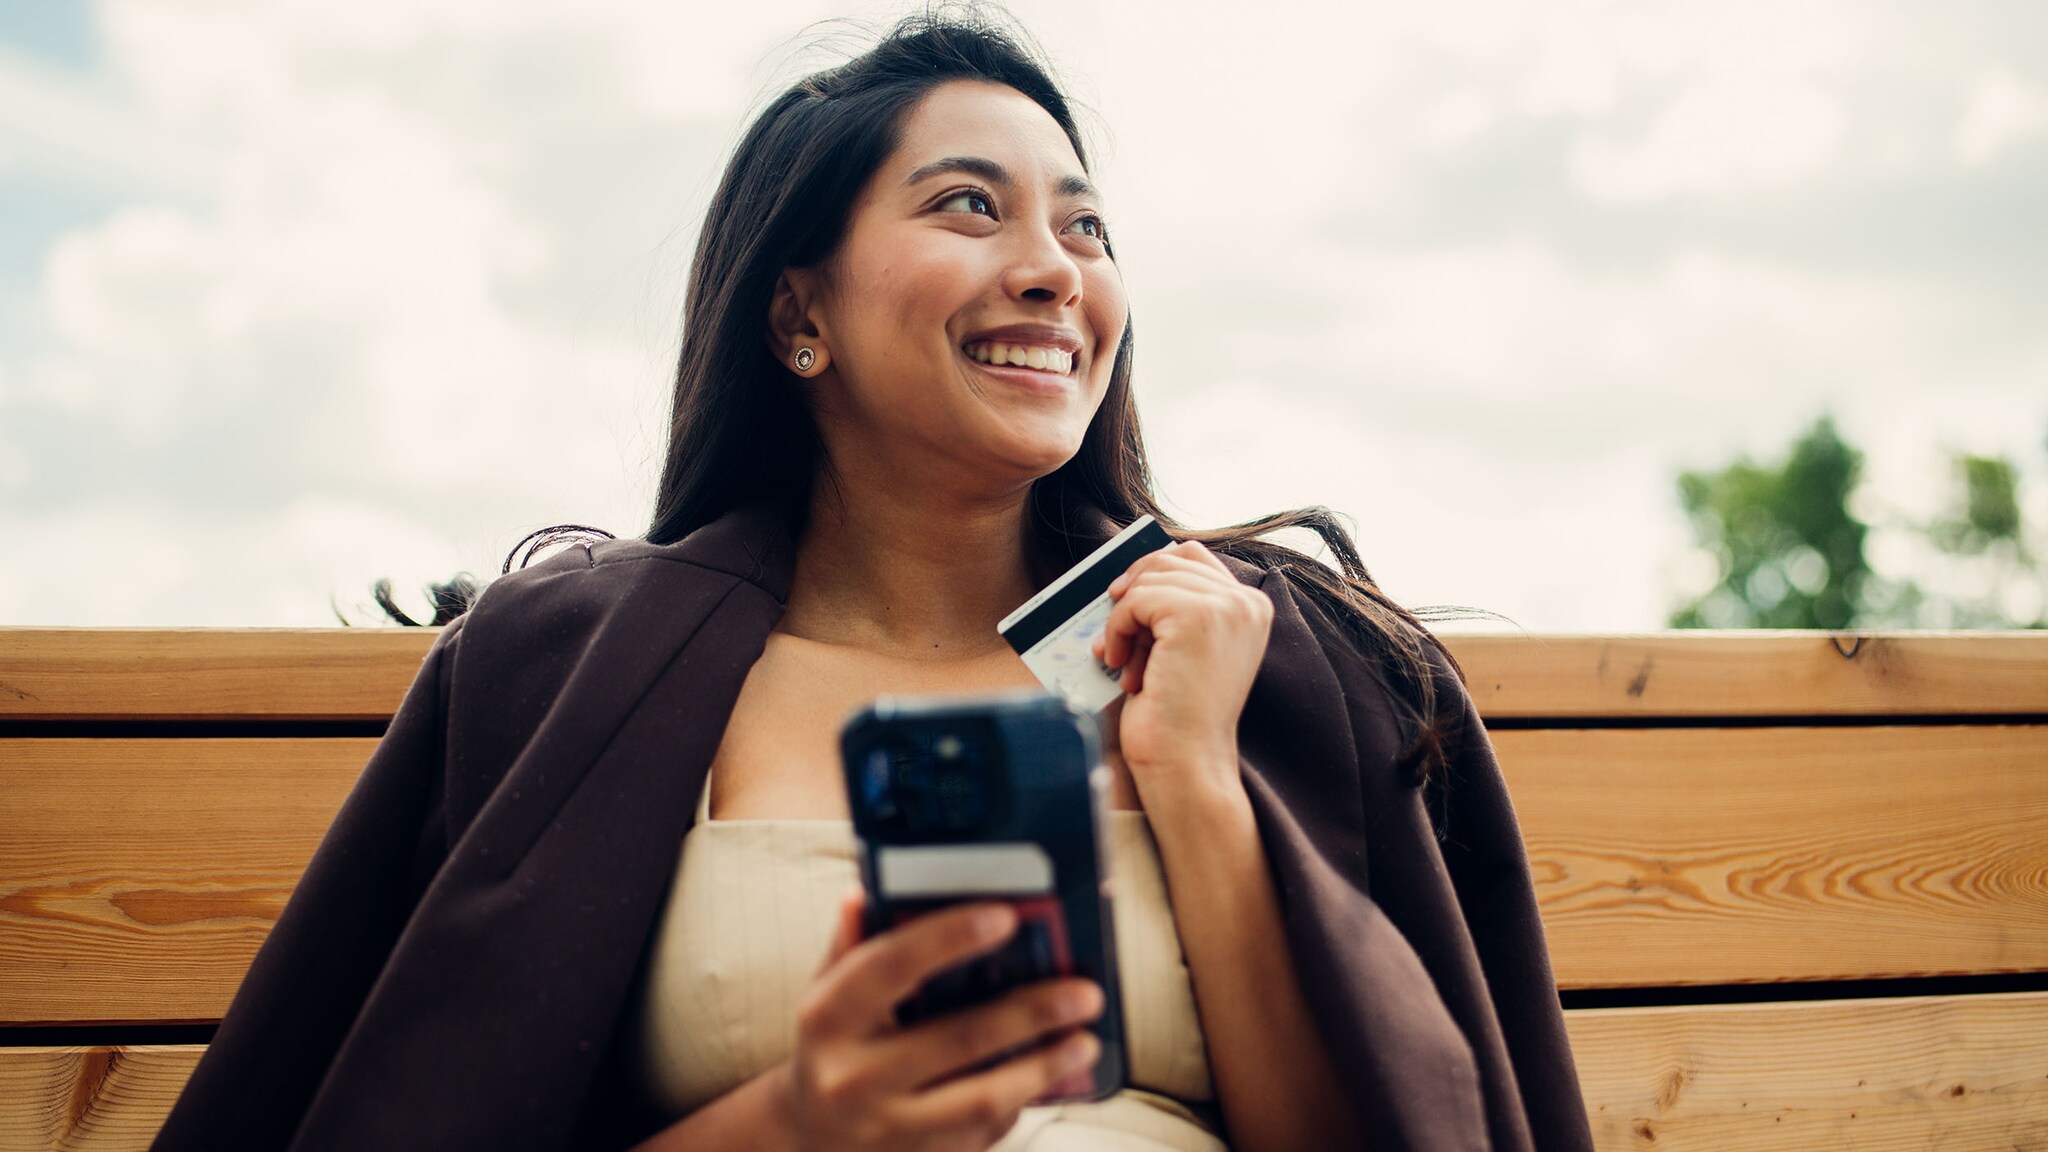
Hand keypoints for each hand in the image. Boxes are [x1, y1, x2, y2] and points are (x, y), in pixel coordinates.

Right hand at [786, 891, 1103, 1151]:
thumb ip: (852, 944)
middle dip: (1030, 1013)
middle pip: (955, 1038)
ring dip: (1043, 1067)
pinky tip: (1051, 1074)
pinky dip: (1022, 1099)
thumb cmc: (833, 1045)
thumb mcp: (827, 992)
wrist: (810, 1136)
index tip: (1006, 917)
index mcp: (827, 1018)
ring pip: (980, 1098)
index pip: (889, 966)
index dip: (947, 938)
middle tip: (1085, 993)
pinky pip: (982, 1130)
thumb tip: (866, 891)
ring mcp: (886, 1128)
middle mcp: (851, 1077)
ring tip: (1086, 1041)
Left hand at [1091, 541, 1272, 808]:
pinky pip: (1135, 600)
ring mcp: (1226, 606)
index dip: (1150, 573)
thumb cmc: (1176, 714)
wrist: (1184, 762)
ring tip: (1124, 662)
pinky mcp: (1196, 616)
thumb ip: (1173, 608)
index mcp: (1251, 607)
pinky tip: (1119, 665)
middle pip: (1166, 561)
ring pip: (1148, 580)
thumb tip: (1125, 576)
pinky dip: (1116, 630)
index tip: (1124, 602)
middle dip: (1134, 600)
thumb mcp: (1181, 648)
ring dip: (1124, 620)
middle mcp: (1247, 601)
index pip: (1191, 555)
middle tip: (1121, 644)